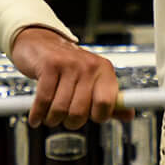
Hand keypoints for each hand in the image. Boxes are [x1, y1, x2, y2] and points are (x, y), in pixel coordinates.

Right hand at [7, 27, 124, 127]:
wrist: (42, 43)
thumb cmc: (68, 67)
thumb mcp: (92, 81)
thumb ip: (110, 100)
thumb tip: (129, 115)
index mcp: (104, 70)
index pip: (107, 103)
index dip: (97, 116)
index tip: (89, 118)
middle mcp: (89, 65)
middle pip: (80, 111)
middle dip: (70, 122)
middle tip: (64, 118)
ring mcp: (69, 64)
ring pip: (60, 108)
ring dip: (52, 119)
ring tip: (50, 116)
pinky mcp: (49, 65)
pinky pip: (44, 100)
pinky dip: (37, 113)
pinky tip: (35, 117)